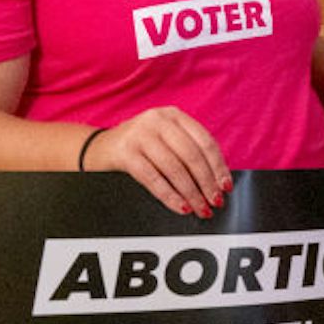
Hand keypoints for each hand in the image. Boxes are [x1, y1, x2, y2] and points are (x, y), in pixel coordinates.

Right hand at [84, 106, 230, 216]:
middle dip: (207, 183)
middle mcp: (158, 120)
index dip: (218, 166)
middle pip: (192, 156)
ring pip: (174, 168)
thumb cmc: (140, 147)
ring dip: (191, 193)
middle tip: (215, 202)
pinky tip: (180, 207)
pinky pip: (153, 179)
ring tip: (200, 208)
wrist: (98, 147)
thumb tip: (217, 182)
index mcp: (174, 115)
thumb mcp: (165, 140)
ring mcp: (140, 134)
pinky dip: (170, 196)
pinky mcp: (125, 152)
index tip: (226, 186)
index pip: (205, 141)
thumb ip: (188, 151)